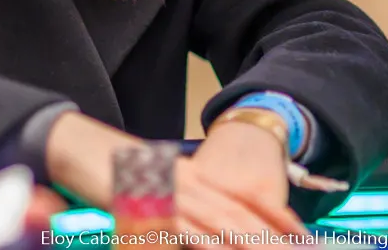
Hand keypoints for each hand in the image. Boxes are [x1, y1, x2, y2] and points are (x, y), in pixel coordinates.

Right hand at [45, 113, 308, 249]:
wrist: (81, 148)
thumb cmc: (114, 172)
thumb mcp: (155, 185)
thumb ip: (182, 205)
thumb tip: (198, 226)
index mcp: (195, 179)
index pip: (246, 202)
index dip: (279, 222)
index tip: (306, 238)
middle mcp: (190, 186)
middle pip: (242, 217)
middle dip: (277, 241)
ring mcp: (171, 196)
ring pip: (223, 226)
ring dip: (253, 245)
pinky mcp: (150, 208)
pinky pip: (187, 232)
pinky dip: (209, 245)